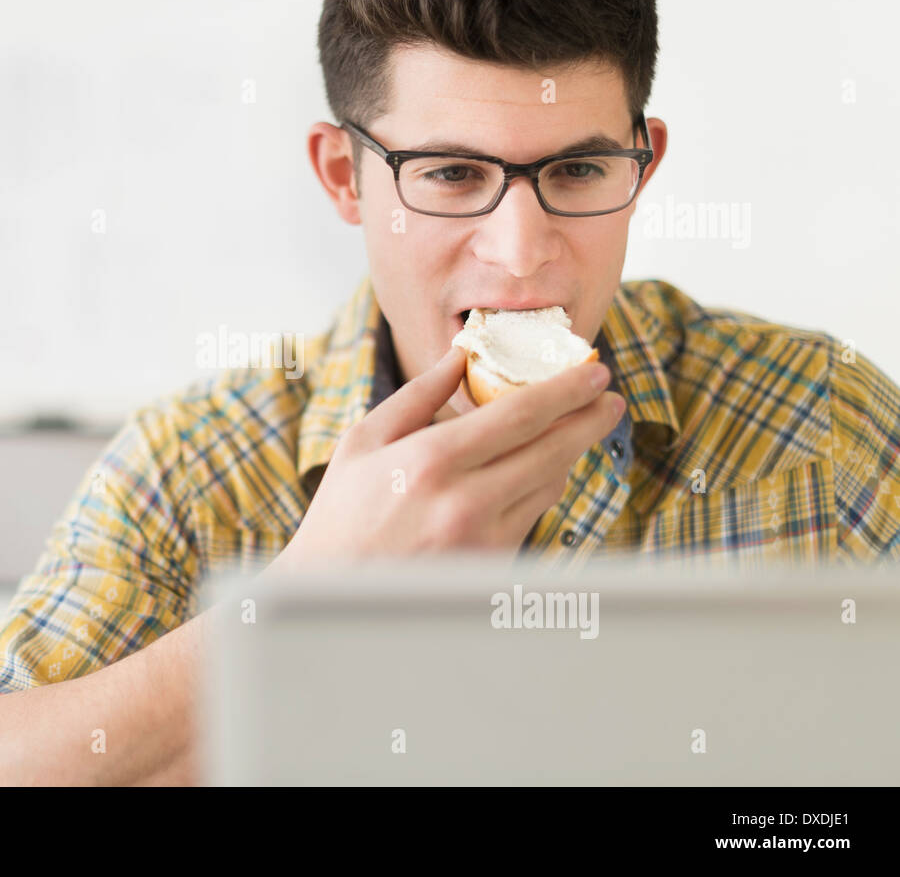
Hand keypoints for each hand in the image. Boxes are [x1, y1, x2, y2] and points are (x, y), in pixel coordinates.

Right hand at [268, 344, 623, 569]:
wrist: (334, 589)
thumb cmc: (343, 512)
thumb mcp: (364, 440)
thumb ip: (417, 395)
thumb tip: (459, 355)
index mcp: (432, 461)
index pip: (521, 416)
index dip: (567, 391)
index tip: (595, 373)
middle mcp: (465, 502)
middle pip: (552, 451)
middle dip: (589, 419)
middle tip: (610, 398)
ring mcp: (482, 541)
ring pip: (549, 486)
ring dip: (569, 453)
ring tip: (578, 428)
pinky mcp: (491, 568)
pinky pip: (533, 517)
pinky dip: (542, 488)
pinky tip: (542, 470)